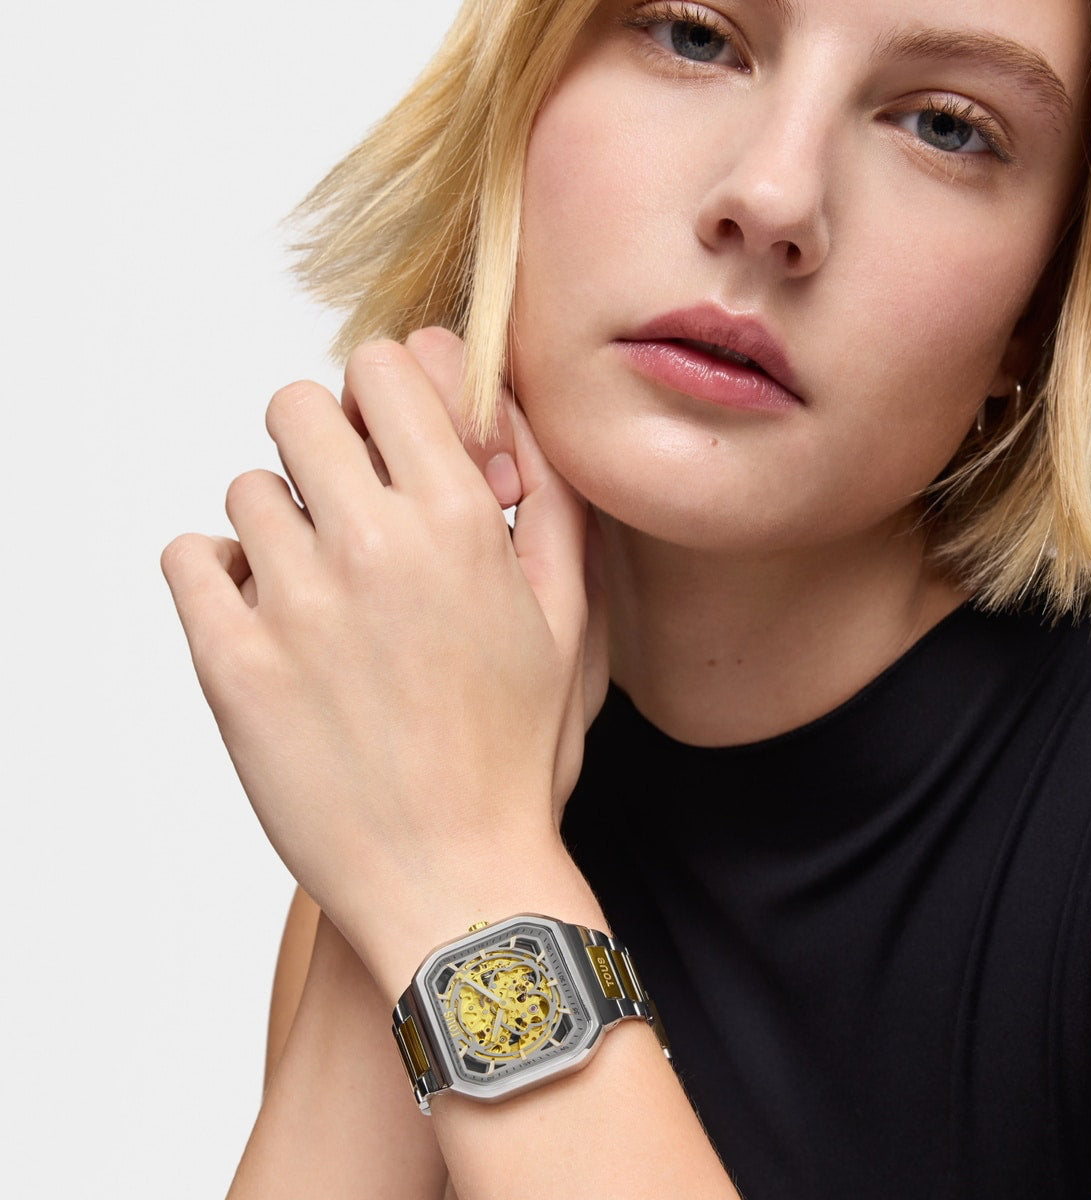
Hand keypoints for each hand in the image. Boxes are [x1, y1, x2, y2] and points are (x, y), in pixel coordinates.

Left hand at [162, 336, 597, 979]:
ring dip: (280, 520)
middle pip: (298, 406)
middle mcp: (371, 546)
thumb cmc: (517, 755)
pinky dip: (218, 571)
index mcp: (460, 523)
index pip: (384, 368)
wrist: (455, 878)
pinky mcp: (232, 663)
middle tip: (351, 508)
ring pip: (246, 487)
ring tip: (318, 587)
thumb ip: (549, 503)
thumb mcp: (569, 621)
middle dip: (327, 443)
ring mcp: (294, 604)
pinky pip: (189, 557)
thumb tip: (503, 421)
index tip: (396, 437)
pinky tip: (265, 613)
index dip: (388, 392)